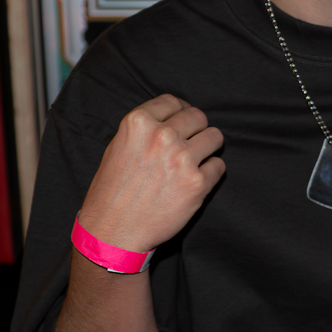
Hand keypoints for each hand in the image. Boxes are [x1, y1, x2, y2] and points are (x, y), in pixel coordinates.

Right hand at [77, 94, 226, 254]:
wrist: (113, 229)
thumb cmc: (113, 190)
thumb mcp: (119, 146)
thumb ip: (144, 130)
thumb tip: (173, 119)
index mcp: (138, 122)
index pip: (173, 102)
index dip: (181, 111)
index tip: (184, 121)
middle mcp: (162, 136)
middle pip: (198, 116)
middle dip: (197, 128)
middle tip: (192, 142)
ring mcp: (182, 159)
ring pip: (215, 137)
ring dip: (209, 147)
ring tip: (198, 159)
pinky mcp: (197, 183)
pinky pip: (219, 166)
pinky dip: (212, 172)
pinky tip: (197, 180)